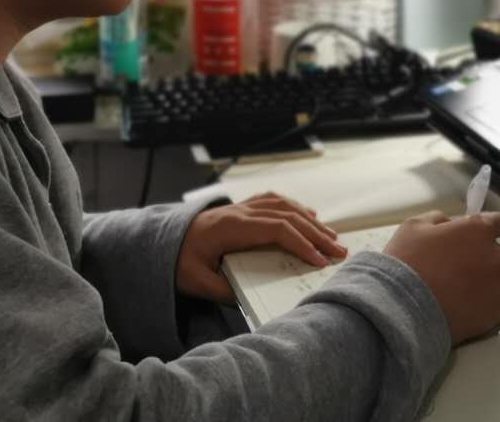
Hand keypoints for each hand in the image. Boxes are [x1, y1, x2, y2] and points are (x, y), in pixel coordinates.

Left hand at [176, 192, 348, 302]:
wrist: (159, 240)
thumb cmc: (177, 261)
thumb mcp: (195, 282)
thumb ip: (223, 290)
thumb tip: (251, 298)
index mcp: (230, 226)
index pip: (275, 228)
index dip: (300, 242)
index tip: (319, 260)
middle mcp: (239, 211)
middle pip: (287, 215)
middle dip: (316, 233)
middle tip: (339, 251)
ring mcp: (240, 207)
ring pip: (284, 206)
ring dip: (310, 220)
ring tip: (332, 237)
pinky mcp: (241, 209)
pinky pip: (274, 201)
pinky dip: (295, 208)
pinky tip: (308, 216)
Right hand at [382, 210, 499, 343]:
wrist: (403, 309)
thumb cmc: (408, 262)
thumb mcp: (414, 226)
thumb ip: (440, 219)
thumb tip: (450, 224)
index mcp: (477, 231)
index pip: (499, 222)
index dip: (487, 227)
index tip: (475, 235)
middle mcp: (493, 257)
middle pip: (492, 252)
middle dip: (476, 256)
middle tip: (450, 266)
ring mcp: (495, 287)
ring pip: (490, 280)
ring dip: (476, 281)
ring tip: (448, 290)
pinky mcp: (492, 314)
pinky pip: (487, 304)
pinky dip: (474, 305)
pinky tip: (452, 306)